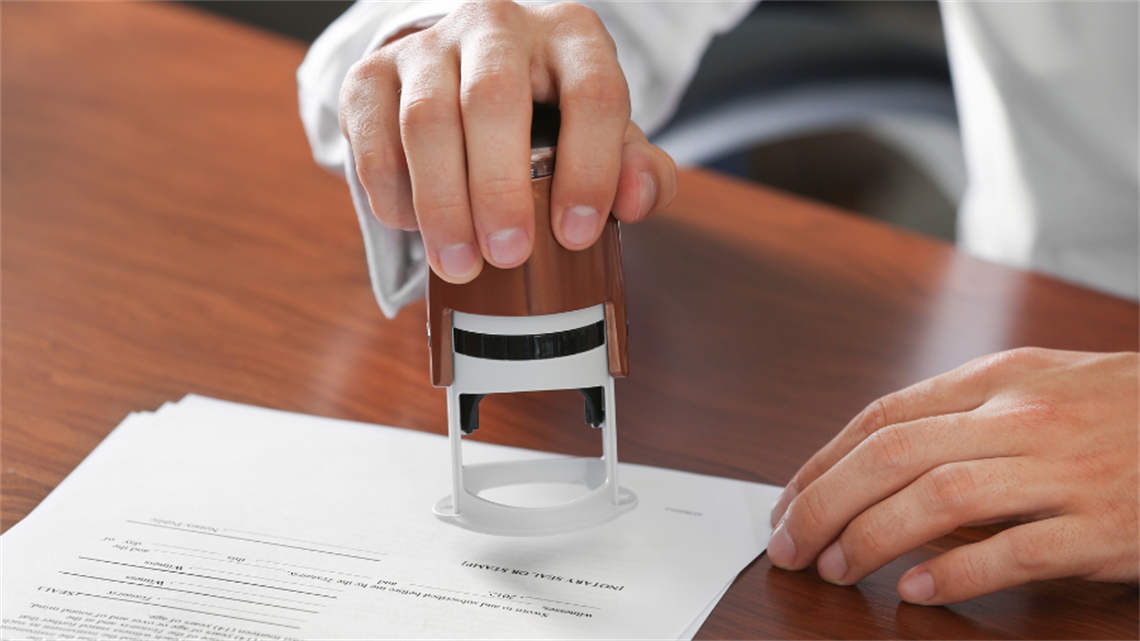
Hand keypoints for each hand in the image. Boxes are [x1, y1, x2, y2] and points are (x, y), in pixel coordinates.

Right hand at [338, 1, 677, 282]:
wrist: (463, 78)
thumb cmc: (548, 117)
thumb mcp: (604, 137)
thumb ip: (637, 170)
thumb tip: (637, 200)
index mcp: (571, 35)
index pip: (592, 93)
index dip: (588, 168)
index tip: (576, 235)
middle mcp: (498, 24)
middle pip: (494, 98)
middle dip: (500, 187)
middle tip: (508, 254)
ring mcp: (429, 45)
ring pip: (426, 118)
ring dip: (441, 202)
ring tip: (459, 264)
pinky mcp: (372, 73)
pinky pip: (374, 134)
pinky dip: (391, 189)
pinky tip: (412, 226)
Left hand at [767, 347, 1139, 604]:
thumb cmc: (1115, 410)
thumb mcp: (1035, 385)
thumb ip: (960, 416)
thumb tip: (875, 467)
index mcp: (997, 379)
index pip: (883, 416)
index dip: (823, 461)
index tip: (789, 501)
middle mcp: (1022, 418)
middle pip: (894, 455)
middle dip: (826, 502)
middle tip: (792, 545)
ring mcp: (1064, 472)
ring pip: (942, 498)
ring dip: (873, 536)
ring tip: (837, 567)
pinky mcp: (1103, 528)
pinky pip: (1015, 551)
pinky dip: (957, 573)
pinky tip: (916, 590)